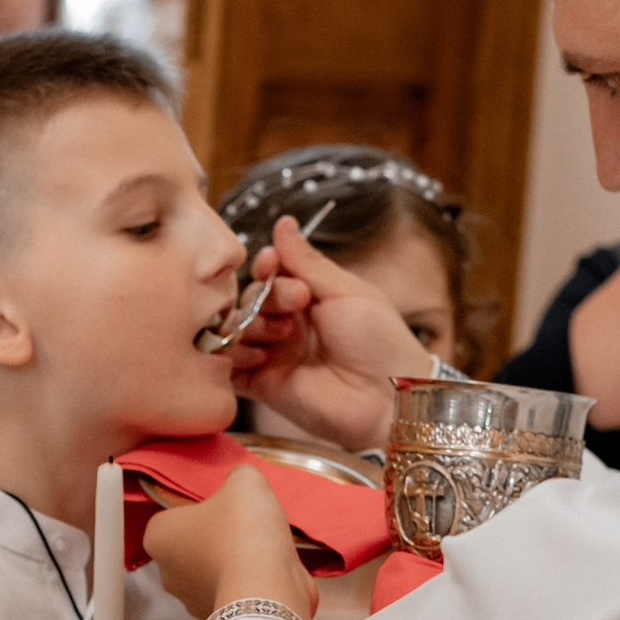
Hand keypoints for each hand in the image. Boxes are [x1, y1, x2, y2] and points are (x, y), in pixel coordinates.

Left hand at [143, 464, 316, 619]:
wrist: (267, 588)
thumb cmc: (243, 532)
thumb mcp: (244, 482)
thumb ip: (237, 476)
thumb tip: (241, 483)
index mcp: (159, 536)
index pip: (171, 515)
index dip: (197, 507)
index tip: (221, 505)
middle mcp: (167, 572)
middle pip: (190, 545)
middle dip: (214, 536)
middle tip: (243, 524)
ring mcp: (191, 600)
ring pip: (210, 571)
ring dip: (232, 560)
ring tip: (261, 547)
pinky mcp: (218, 616)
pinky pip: (232, 591)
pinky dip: (247, 582)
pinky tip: (268, 570)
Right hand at [223, 216, 433, 450]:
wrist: (388, 396)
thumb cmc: (380, 341)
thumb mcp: (346, 291)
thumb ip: (307, 261)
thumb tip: (284, 222)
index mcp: (311, 299)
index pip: (272, 274)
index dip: (266, 266)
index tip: (271, 262)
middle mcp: (290, 325)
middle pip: (252, 298)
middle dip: (267, 295)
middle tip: (297, 303)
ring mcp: (276, 355)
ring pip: (238, 328)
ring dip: (253, 323)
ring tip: (285, 334)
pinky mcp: (265, 386)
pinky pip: (231, 367)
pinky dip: (235, 356)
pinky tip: (259, 354)